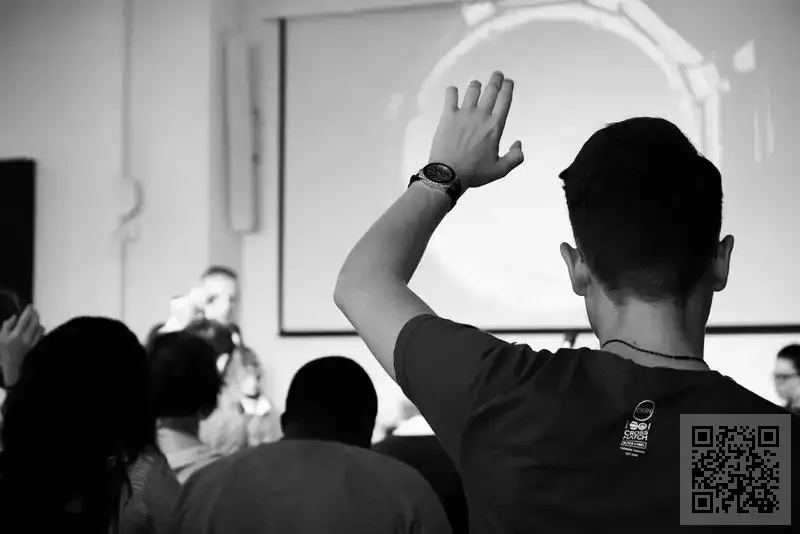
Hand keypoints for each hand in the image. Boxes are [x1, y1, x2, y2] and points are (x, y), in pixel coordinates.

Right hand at [0, 305, 44, 387]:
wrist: (12, 367)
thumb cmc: (4, 353)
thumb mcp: (0, 338)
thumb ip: (7, 326)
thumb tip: (14, 317)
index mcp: (16, 335)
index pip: (25, 319)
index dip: (29, 310)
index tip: (30, 306)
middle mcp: (26, 338)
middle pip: (35, 321)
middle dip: (35, 314)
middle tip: (33, 310)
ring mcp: (33, 343)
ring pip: (40, 327)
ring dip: (38, 321)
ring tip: (34, 319)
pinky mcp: (37, 346)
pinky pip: (42, 334)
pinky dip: (40, 329)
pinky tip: (36, 328)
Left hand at [428, 71, 523, 188]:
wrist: (448, 174)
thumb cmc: (474, 173)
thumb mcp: (500, 170)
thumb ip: (515, 157)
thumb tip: (519, 144)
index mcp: (495, 127)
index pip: (504, 100)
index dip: (507, 88)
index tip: (508, 82)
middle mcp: (481, 116)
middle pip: (491, 90)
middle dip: (496, 79)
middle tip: (497, 74)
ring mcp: (464, 114)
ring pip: (472, 90)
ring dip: (476, 85)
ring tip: (476, 85)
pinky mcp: (448, 116)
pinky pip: (451, 95)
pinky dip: (453, 91)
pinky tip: (453, 92)